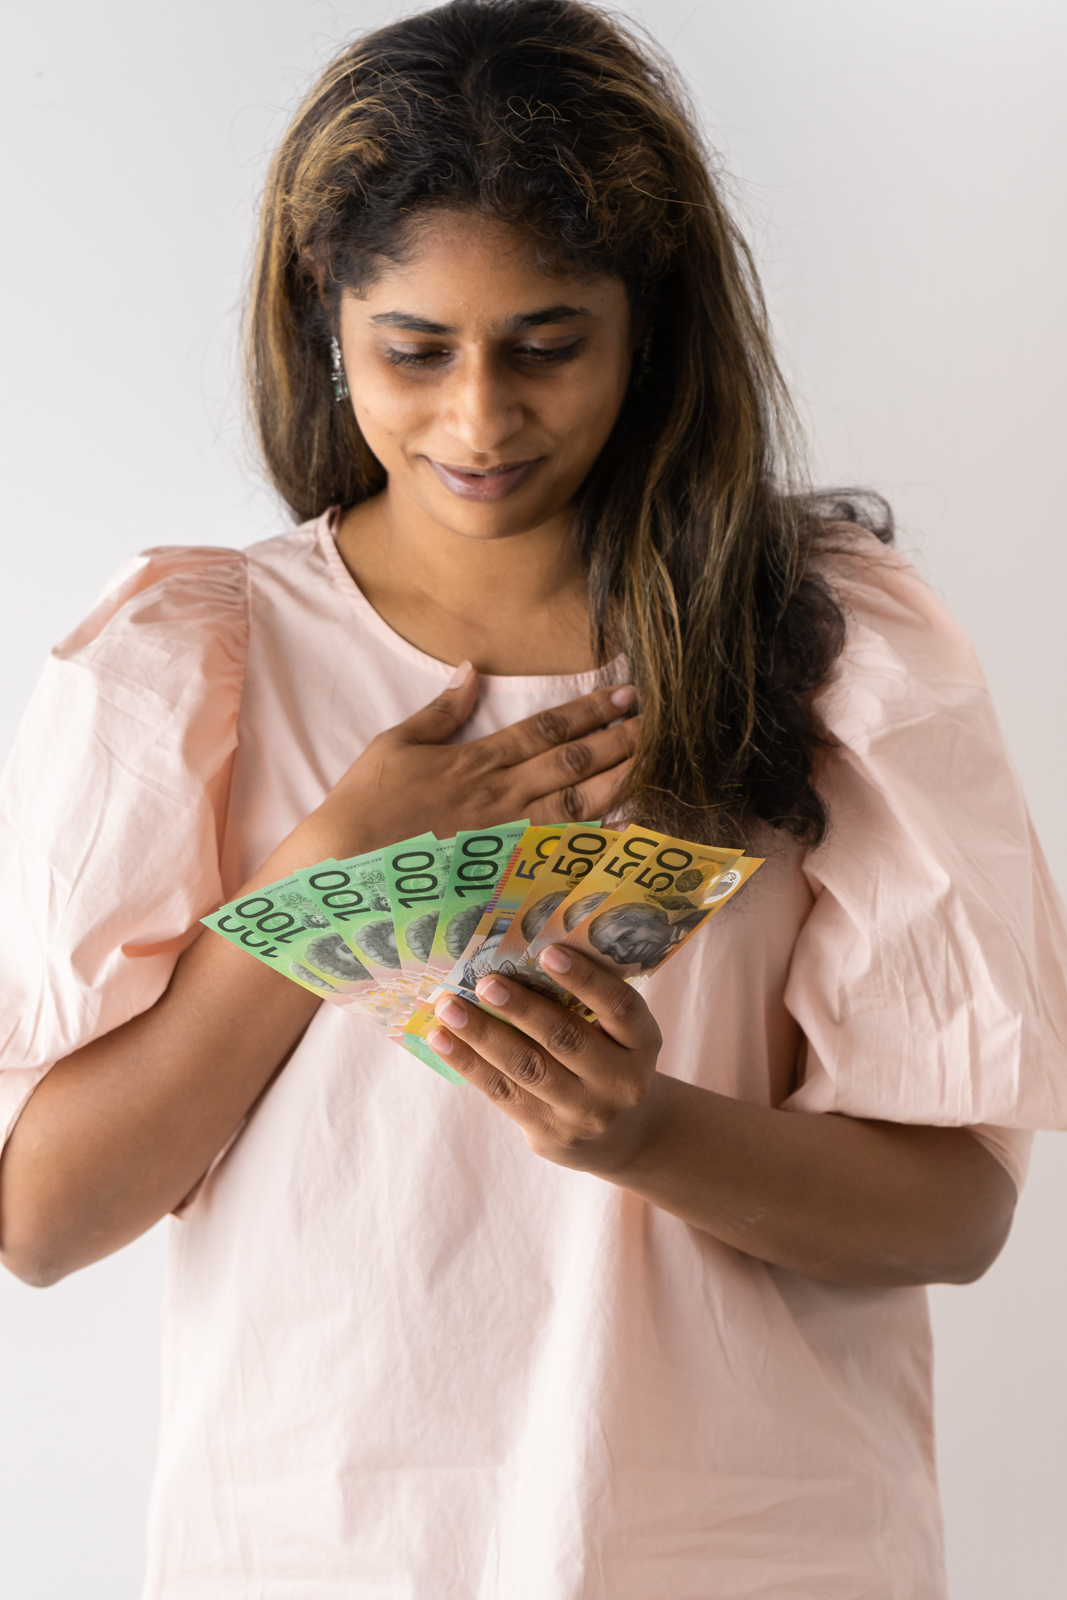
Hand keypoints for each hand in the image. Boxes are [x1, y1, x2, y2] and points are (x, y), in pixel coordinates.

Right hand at [307, 665, 637, 858]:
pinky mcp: (501, 875)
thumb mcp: (395, 745)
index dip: (592, 710)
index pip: (547, 729)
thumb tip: (471, 670)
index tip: (626, 694)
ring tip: (657, 763)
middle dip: (621, 740)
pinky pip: (559, 858)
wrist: (343, 870)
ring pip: (577, 806)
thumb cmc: (362, 807)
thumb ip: (440, 710)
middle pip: (575, 763)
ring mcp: (505, 839)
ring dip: (621, 782)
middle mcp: (500, 796)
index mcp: (477, 760)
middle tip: (663, 720)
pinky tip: (626, 832)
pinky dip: (595, 844)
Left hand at [426, 943, 664, 1174]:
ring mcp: (584, 1112)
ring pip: (527, 1068)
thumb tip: (519, 954)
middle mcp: (620, 1081)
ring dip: (483, 1035)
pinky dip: (469, 1064)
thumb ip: (588, 1003)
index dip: (586, 979)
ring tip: (449, 1007)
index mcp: (642, 1043)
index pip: (620, 1007)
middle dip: (521, 1009)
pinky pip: (503, 1093)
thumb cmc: (611, 1061)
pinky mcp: (550, 1133)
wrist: (625, 1137)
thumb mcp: (620, 1035)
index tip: (548, 951)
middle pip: (566, 1039)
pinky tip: (443, 1040)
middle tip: (485, 982)